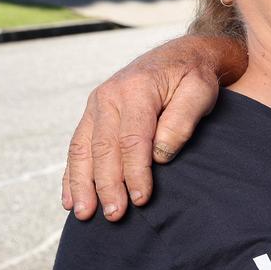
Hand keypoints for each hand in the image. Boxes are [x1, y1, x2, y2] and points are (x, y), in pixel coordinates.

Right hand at [61, 35, 244, 220]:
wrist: (181, 55)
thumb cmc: (194, 77)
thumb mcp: (200, 92)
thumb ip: (182, 121)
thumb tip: (159, 155)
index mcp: (136, 89)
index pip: (132, 139)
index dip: (135, 172)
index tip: (142, 199)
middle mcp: (109, 95)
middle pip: (104, 148)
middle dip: (107, 185)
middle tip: (115, 215)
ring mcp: (97, 104)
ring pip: (83, 149)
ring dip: (82, 184)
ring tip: (85, 214)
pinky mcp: (93, 114)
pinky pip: (77, 146)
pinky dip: (72, 174)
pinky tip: (70, 199)